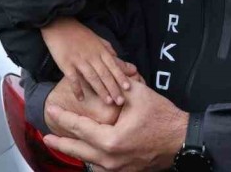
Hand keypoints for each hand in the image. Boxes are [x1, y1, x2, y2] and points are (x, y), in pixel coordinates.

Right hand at [41, 17, 137, 105]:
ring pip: (92, 77)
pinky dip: (77, 89)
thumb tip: (118, 59)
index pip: (113, 66)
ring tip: (108, 102)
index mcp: (100, 50)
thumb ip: (108, 49)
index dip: (121, 77)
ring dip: (101, 90)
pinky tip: (81, 99)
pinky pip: (73, 79)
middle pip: (105, 74)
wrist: (59, 24)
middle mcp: (92, 56)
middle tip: (121, 101)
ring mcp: (79, 60)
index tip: (129, 88)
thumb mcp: (97, 38)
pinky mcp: (66, 63)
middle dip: (114, 88)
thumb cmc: (79, 33)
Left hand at [44, 81, 186, 171]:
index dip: (64, 118)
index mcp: (110, 140)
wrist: (183, 140)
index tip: (51, 111)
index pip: (80, 128)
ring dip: (75, 151)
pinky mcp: (125, 171)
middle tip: (46, 136)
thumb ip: (117, 83)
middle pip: (78, 150)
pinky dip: (91, 158)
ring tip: (62, 144)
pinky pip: (101, 166)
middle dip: (60, 142)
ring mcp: (118, 169)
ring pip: (88, 160)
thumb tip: (106, 68)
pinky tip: (86, 152)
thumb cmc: (163, 118)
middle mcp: (110, 159)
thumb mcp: (138, 95)